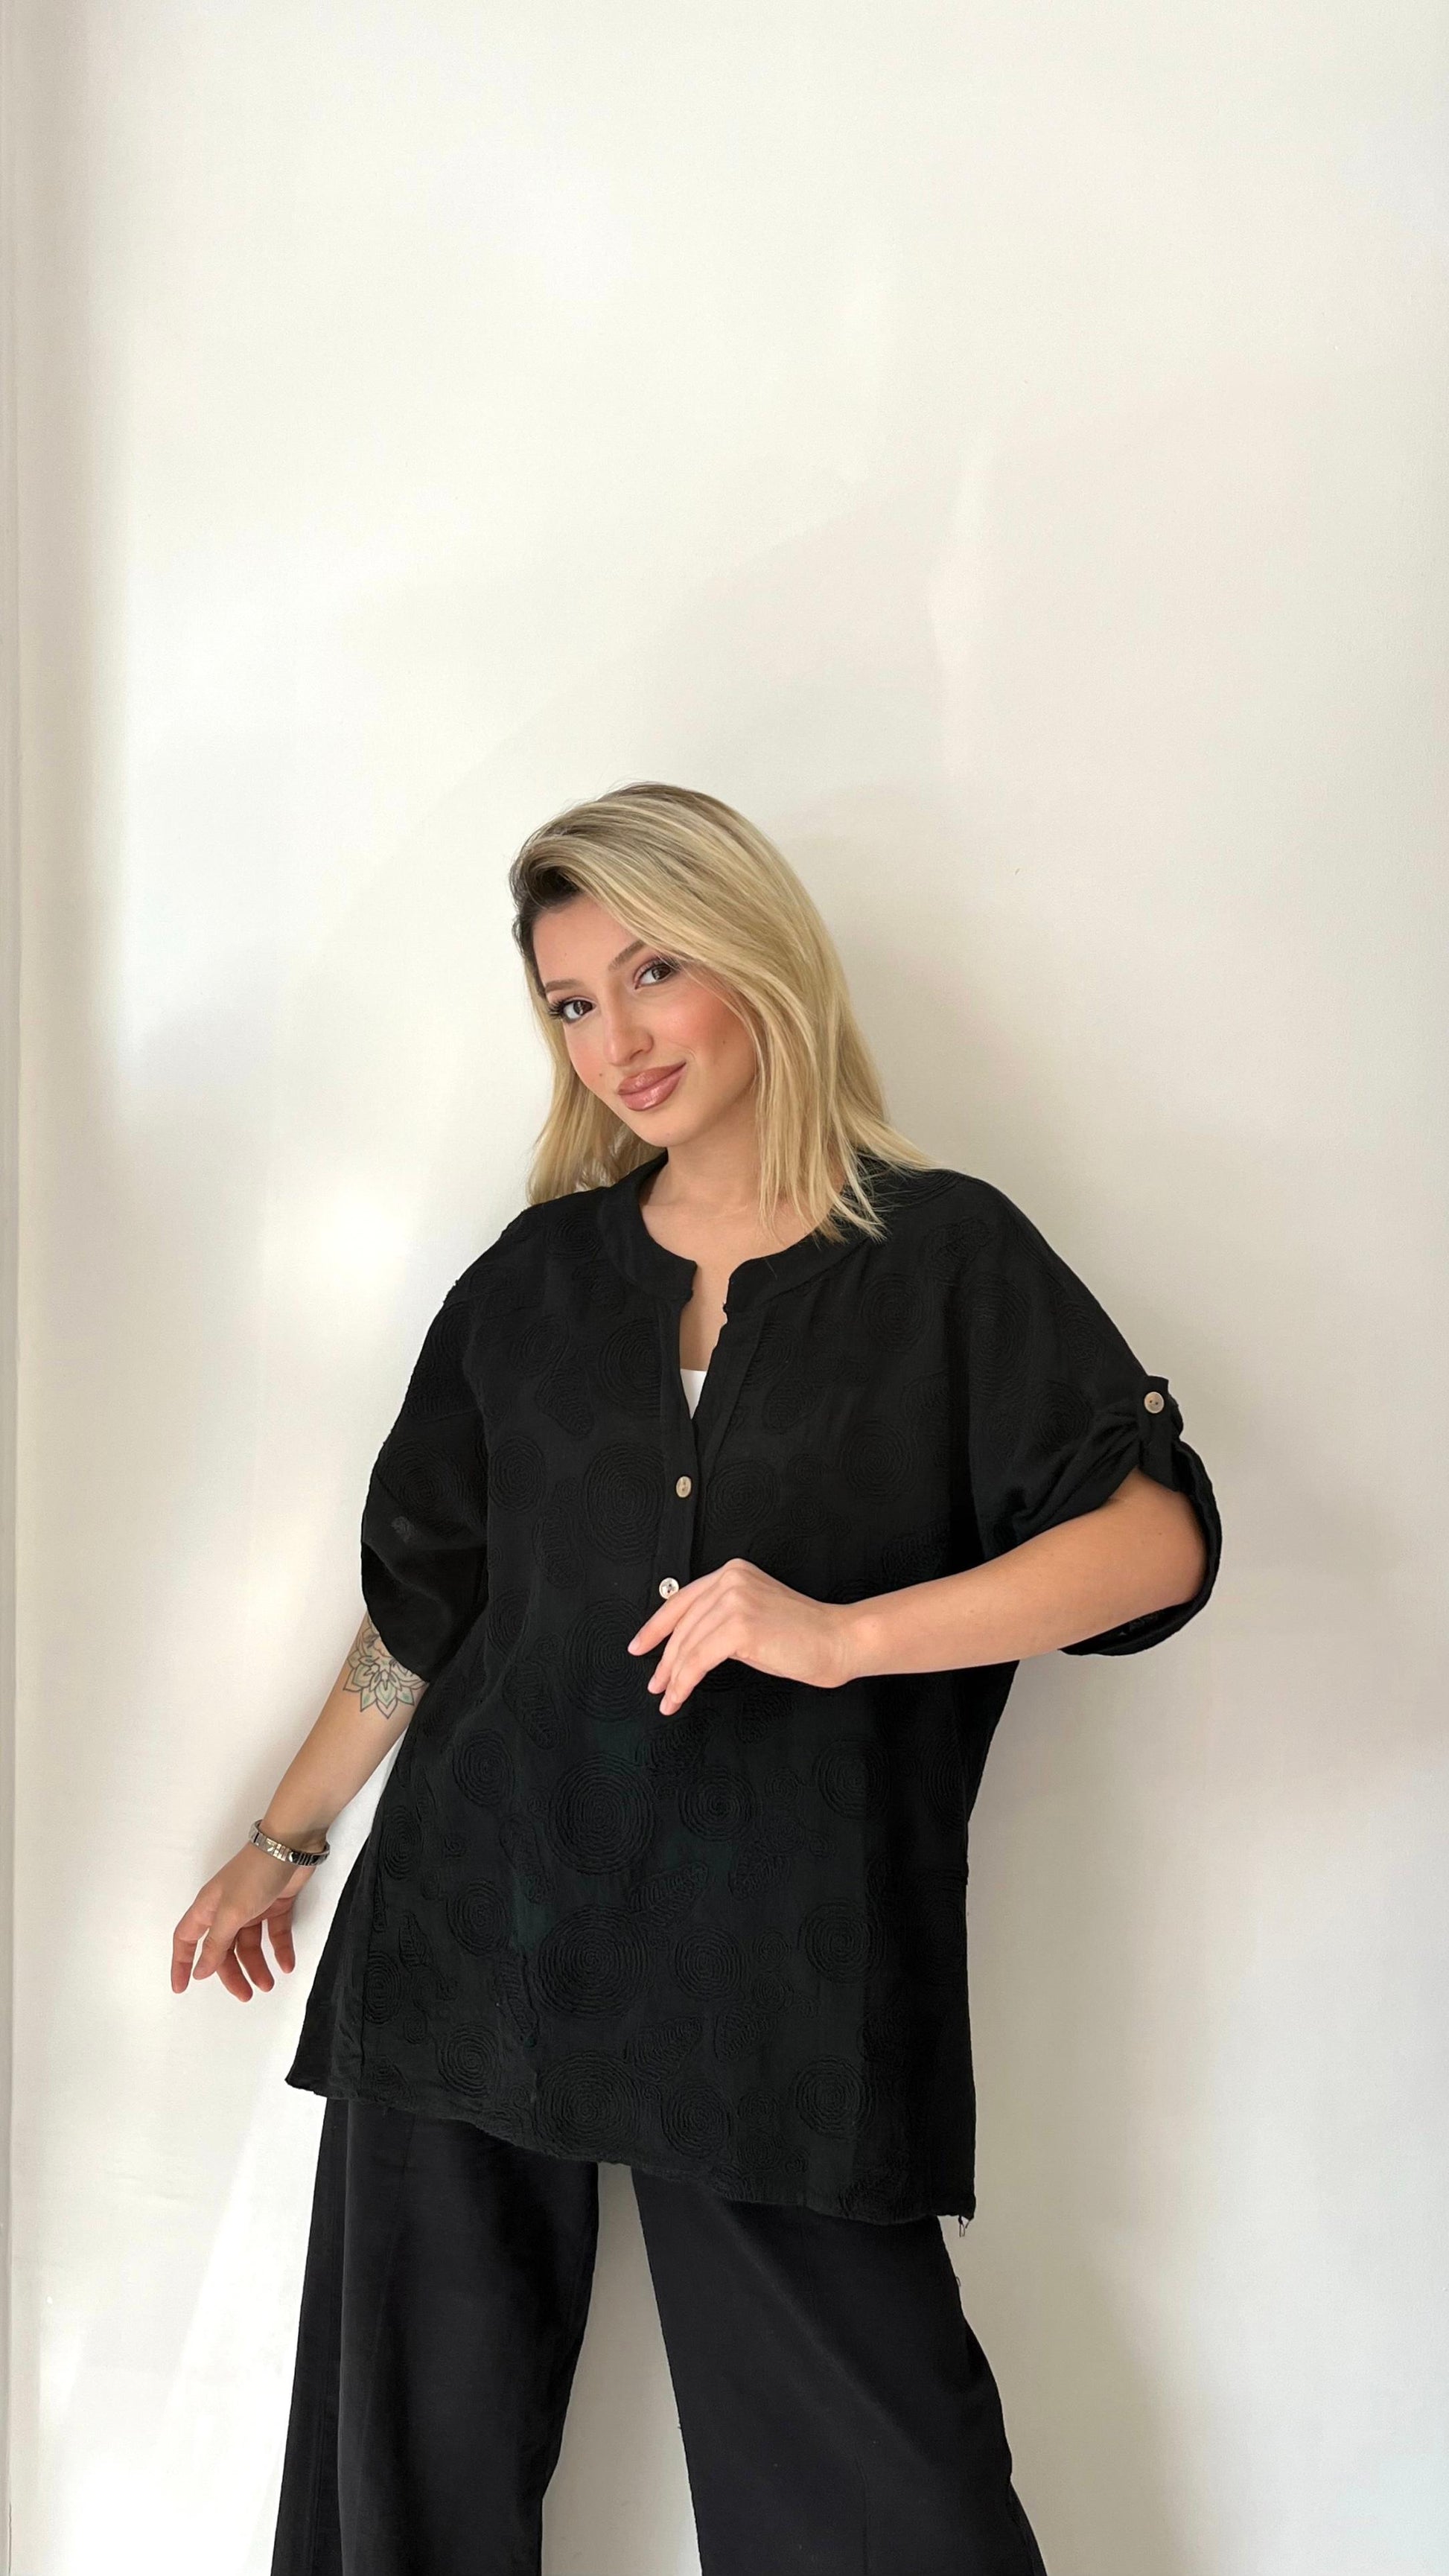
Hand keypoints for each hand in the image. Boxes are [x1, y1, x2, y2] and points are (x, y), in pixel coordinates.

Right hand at [171, 1843, 315, 2002]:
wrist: (291, 1846)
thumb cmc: (254, 1877)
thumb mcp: (231, 1913)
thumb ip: (216, 1943)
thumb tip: (200, 1970)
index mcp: (208, 1908)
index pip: (186, 1939)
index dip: (181, 1963)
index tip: (181, 1988)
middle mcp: (227, 1910)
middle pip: (222, 1949)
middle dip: (231, 1973)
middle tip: (246, 1995)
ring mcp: (252, 1907)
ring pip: (250, 1945)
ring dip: (258, 1966)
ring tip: (269, 1984)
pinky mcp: (276, 1905)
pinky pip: (274, 1934)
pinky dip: (280, 1950)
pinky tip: (287, 1964)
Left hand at [628, 1559, 853, 1713]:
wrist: (836, 1641)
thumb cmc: (800, 1636)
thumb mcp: (752, 1618)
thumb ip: (719, 1622)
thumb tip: (687, 1648)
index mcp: (732, 1572)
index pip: (682, 1600)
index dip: (656, 1627)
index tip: (640, 1646)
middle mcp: (730, 1580)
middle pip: (682, 1625)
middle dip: (665, 1660)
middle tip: (655, 1684)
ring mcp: (735, 1600)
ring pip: (687, 1646)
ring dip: (673, 1677)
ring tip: (666, 1698)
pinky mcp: (740, 1627)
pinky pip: (698, 1660)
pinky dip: (684, 1682)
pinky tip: (678, 1696)